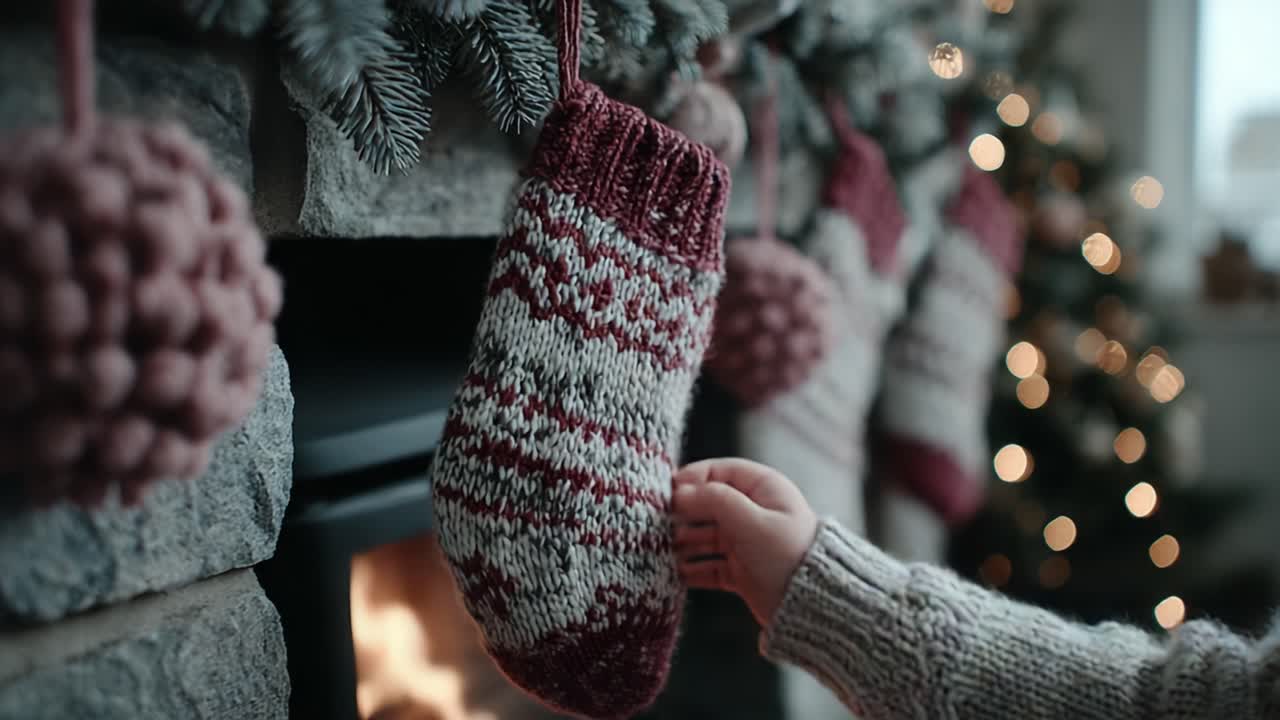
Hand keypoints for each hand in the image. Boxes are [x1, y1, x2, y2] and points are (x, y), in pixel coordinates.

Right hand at [671, 458, 818, 627]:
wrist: (813, 605)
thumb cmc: (787, 555)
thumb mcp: (750, 521)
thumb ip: (714, 500)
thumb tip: (679, 493)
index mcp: (764, 489)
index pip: (720, 472)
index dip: (692, 479)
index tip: (667, 491)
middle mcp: (754, 513)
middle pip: (708, 505)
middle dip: (683, 513)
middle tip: (657, 521)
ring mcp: (746, 543)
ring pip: (705, 536)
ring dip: (683, 541)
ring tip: (660, 548)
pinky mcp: (741, 571)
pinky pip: (709, 565)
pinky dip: (692, 568)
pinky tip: (674, 572)